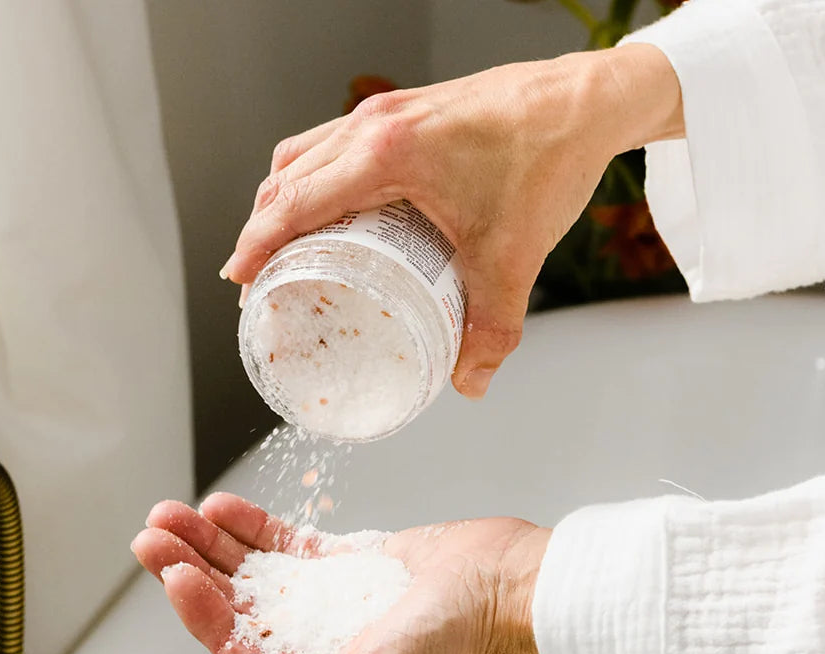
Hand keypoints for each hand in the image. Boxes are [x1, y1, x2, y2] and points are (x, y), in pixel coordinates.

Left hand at [131, 493, 550, 653]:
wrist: (504, 583)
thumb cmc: (455, 638)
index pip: (237, 647)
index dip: (198, 611)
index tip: (173, 570)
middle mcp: (313, 645)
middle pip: (233, 607)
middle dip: (189, 569)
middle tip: (153, 530)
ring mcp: (326, 603)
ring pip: (252, 573)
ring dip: (210, 545)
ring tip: (172, 512)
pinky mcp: (345, 565)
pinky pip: (287, 546)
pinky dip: (253, 528)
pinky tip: (223, 507)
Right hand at [223, 44, 681, 397]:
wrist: (585, 100)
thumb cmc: (547, 161)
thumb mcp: (513, 260)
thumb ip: (492, 330)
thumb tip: (469, 383)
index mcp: (385, 155)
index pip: (293, 202)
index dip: (256, 245)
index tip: (239, 282)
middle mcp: (374, 125)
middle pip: (288, 176)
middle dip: (263, 227)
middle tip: (262, 278)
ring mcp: (388, 111)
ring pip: (307, 152)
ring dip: (286, 198)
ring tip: (289, 246)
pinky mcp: (406, 110)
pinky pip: (337, 141)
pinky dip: (319, 175)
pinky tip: (339, 208)